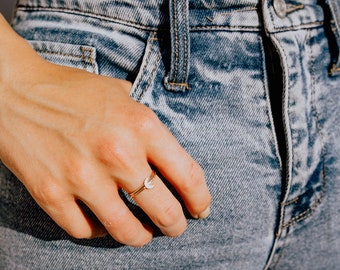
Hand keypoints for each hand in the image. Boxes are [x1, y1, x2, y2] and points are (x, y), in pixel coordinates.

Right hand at [0, 18, 210, 246]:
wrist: (15, 91)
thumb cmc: (73, 90)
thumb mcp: (122, 94)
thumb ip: (146, 123)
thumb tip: (165, 153)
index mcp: (141, 126)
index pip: (188, 176)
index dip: (201, 199)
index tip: (201, 208)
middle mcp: (117, 155)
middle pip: (165, 211)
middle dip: (176, 225)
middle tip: (176, 226)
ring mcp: (83, 178)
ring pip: (126, 230)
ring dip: (141, 237)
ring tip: (144, 234)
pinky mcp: (51, 194)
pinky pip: (85, 230)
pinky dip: (100, 231)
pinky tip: (104, 223)